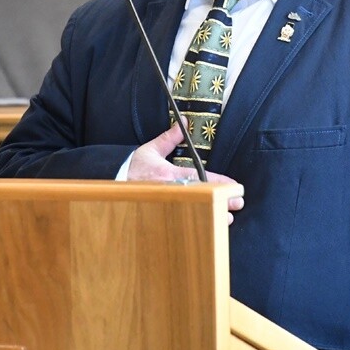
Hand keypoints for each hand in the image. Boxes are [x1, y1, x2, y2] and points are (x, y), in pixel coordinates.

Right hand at [127, 123, 244, 223]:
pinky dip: (197, 224)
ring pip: (194, 212)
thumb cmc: (133, 168)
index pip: (199, 177)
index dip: (219, 182)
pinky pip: (182, 222)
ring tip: (228, 219)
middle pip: (200, 198)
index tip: (234, 186)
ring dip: (213, 216)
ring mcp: (166, 206)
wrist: (112, 186)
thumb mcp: (150, 150)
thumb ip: (169, 138)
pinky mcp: (161, 217)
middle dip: (221, 202)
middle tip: (237, 204)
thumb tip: (184, 123)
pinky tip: (209, 226)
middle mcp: (169, 190)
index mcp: (167, 173)